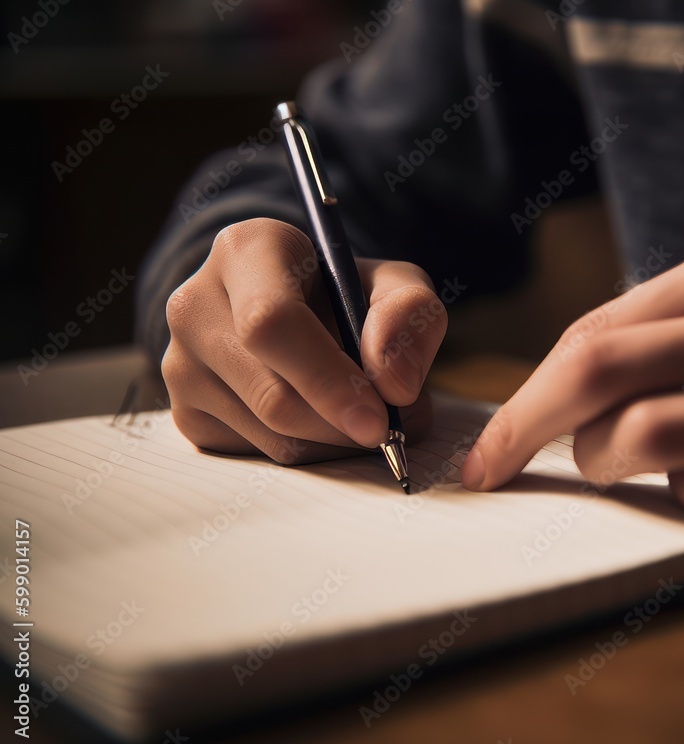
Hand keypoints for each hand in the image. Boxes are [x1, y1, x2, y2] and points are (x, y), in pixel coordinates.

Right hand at [162, 218, 445, 462]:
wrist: (297, 314)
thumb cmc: (346, 296)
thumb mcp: (393, 284)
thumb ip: (409, 314)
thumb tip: (394, 385)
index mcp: (245, 251)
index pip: (273, 323)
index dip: (328, 380)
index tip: (378, 418)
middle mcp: (195, 305)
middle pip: (273, 396)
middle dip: (342, 425)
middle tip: (388, 429)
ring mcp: (180, 365)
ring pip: (270, 437)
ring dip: (334, 442)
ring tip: (361, 410)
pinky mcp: (186, 415)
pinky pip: (258, 457)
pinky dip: (310, 452)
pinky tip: (321, 420)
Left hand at [462, 231, 683, 512]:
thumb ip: (661, 326)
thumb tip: (552, 387)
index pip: (596, 329)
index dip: (528, 390)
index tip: (492, 436)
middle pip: (599, 369)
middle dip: (525, 427)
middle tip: (492, 466)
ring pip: (639, 438)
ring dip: (603, 463)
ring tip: (617, 460)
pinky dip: (679, 490)